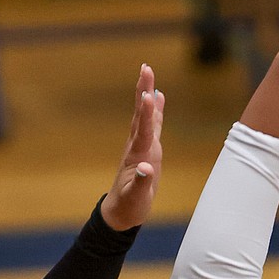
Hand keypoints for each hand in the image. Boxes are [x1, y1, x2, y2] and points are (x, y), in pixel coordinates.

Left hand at [102, 65, 163, 231]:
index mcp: (138, 155)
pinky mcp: (146, 149)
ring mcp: (141, 145)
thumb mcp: (136, 198)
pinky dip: (154, 109)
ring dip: (147, 93)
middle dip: (144, 90)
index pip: (143, 129)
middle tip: (146, 68)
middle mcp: (138, 145)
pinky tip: (157, 97)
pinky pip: (151, 124)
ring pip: (144, 115)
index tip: (148, 93)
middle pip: (141, 113)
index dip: (147, 112)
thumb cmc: (130, 206)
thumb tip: (147, 169)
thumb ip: (142, 183)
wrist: (121, 211)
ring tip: (149, 73)